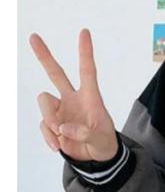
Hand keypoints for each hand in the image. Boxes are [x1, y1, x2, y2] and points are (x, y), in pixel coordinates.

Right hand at [29, 28, 118, 161]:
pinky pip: (44, 125)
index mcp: (90, 97)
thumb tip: (64, 128)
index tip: (84, 32)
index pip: (87, 71)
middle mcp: (73, 99)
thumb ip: (85, 133)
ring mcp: (61, 110)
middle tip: (33, 37)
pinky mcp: (52, 123)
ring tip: (62, 134)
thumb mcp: (101, 139)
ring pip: (44, 101)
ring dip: (49, 118)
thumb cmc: (104, 142)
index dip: (85, 52)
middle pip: (56, 73)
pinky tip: (58, 146)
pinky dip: (49, 136)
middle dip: (44, 56)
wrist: (96, 158)